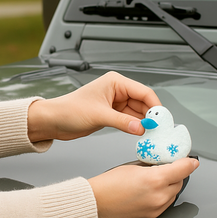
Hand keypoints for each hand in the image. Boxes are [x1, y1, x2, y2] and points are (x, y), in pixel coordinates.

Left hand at [28, 71, 160, 141]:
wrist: (54, 120)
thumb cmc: (69, 110)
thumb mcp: (99, 116)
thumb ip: (122, 122)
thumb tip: (142, 128)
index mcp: (115, 82)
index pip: (143, 91)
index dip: (155, 105)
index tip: (163, 119)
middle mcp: (116, 90)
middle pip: (143, 102)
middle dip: (151, 116)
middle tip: (160, 130)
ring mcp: (114, 103)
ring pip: (137, 113)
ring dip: (144, 123)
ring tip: (152, 134)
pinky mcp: (111, 114)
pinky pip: (129, 120)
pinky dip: (135, 127)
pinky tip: (141, 134)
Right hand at [88, 157, 199, 217]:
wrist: (96, 203)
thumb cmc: (108, 184)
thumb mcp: (132, 166)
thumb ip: (152, 165)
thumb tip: (162, 164)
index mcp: (155, 180)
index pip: (182, 170)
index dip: (188, 163)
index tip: (191, 161)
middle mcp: (159, 197)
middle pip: (179, 182)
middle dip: (176, 174)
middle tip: (168, 166)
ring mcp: (156, 209)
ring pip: (173, 194)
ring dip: (169, 185)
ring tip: (155, 179)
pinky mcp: (152, 217)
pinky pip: (164, 204)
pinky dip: (162, 196)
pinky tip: (150, 190)